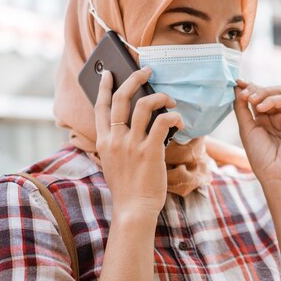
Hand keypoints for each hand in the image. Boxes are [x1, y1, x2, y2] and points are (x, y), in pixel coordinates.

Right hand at [95, 67, 183, 222]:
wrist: (133, 209)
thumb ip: (117, 143)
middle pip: (122, 97)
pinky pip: (164, 122)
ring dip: (160, 96)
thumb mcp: (113, 162)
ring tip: (169, 99)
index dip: (105, 87)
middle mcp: (115, 139)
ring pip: (145, 105)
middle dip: (135, 78)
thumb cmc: (127, 188)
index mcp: (104, 141)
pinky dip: (173, 116)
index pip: (101, 106)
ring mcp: (132, 144)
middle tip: (147, 71)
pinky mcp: (150, 151)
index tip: (110, 73)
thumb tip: (130, 125)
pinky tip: (179, 119)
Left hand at [234, 80, 280, 186]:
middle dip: (253, 88)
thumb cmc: (261, 157)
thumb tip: (236, 87)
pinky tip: (261, 108)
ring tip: (251, 100)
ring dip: (262, 92)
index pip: (255, 96)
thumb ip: (242, 108)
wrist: (277, 175)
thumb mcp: (246, 129)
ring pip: (277, 92)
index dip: (246, 87)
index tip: (236, 82)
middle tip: (243, 92)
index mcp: (261, 118)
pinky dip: (272, 100)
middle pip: (265, 91)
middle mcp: (274, 115)